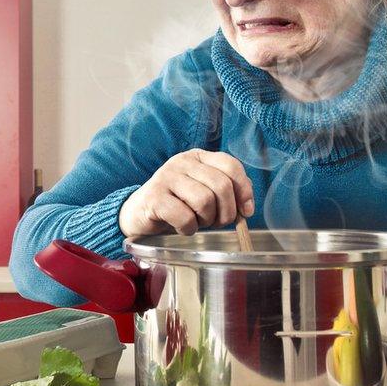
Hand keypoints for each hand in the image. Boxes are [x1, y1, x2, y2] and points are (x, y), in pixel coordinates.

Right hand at [119, 149, 254, 237]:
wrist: (139, 214)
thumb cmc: (177, 205)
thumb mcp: (203, 192)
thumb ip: (226, 192)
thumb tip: (247, 207)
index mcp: (198, 157)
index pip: (231, 166)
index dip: (244, 191)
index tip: (245, 212)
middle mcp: (182, 162)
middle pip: (221, 185)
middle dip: (226, 212)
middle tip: (217, 223)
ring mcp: (166, 177)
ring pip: (204, 201)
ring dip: (206, 220)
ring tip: (198, 223)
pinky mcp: (154, 197)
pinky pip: (185, 216)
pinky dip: (189, 228)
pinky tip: (182, 228)